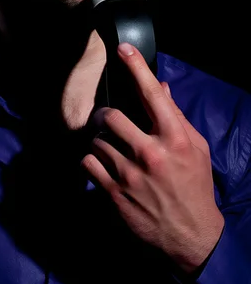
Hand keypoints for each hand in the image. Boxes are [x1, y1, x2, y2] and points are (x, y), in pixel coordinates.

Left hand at [81, 42, 223, 273]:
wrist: (191, 234)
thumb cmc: (194, 186)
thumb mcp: (195, 148)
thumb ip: (176, 117)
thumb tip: (161, 88)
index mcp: (174, 139)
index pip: (153, 94)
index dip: (136, 67)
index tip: (124, 49)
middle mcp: (151, 153)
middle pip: (111, 116)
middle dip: (105, 115)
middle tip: (106, 119)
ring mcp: (130, 175)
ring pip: (97, 140)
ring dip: (100, 140)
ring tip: (110, 148)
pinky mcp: (114, 193)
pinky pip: (88, 163)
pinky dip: (91, 160)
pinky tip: (103, 164)